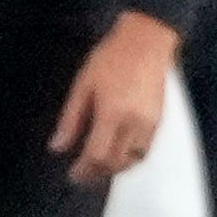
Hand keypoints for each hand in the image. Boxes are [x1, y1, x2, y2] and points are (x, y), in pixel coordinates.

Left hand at [48, 9, 179, 185]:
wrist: (146, 41)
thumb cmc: (111, 58)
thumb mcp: (83, 85)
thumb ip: (70, 119)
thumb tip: (57, 147)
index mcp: (112, 114)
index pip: (97, 155)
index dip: (84, 170)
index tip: (72, 174)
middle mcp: (134, 124)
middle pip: (115, 162)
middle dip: (97, 173)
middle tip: (82, 175)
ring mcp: (149, 124)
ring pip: (132, 160)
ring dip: (114, 168)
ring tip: (99, 167)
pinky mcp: (159, 121)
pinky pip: (144, 150)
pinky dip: (130, 159)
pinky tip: (118, 154)